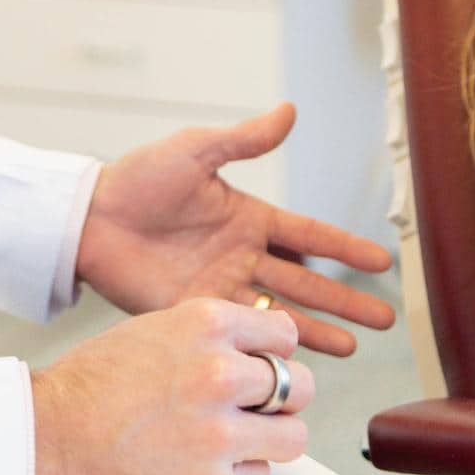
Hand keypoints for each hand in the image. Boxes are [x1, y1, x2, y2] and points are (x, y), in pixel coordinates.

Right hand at [31, 297, 312, 474]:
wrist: (47, 437)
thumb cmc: (92, 383)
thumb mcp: (157, 328)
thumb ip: (213, 335)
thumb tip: (262, 347)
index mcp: (207, 325)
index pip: (286, 335)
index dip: (274, 353)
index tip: (262, 365)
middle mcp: (220, 374)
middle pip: (301, 386)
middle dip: (283, 397)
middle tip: (256, 408)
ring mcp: (218, 435)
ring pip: (294, 437)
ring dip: (271, 439)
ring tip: (240, 439)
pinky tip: (203, 465)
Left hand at [75, 103, 395, 356]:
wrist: (88, 219)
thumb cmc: (138, 178)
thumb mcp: (196, 151)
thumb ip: (245, 139)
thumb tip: (291, 111)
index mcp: (248, 217)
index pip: (311, 236)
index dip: (346, 249)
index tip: (382, 261)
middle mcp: (242, 256)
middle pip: (308, 282)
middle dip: (347, 300)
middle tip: (386, 319)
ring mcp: (220, 288)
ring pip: (281, 313)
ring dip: (317, 330)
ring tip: (354, 349)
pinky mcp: (194, 313)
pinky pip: (241, 333)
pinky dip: (268, 348)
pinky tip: (292, 363)